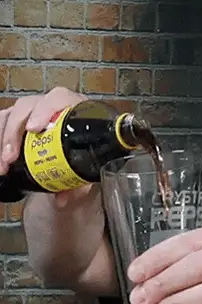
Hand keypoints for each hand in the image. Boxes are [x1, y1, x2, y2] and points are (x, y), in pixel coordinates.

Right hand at [0, 87, 90, 205]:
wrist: (79, 161)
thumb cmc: (86, 161)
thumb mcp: (86, 172)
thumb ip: (78, 185)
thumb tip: (62, 199)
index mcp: (77, 111)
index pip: (59, 98)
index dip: (44, 110)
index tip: (33, 129)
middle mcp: (53, 106)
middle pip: (28, 106)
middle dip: (15, 131)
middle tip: (11, 157)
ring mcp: (34, 111)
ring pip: (12, 114)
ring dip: (4, 137)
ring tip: (4, 163)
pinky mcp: (20, 120)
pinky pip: (3, 122)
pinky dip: (0, 138)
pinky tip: (1, 158)